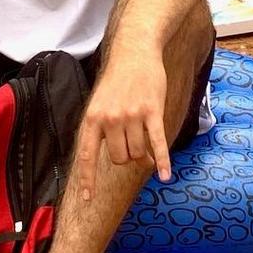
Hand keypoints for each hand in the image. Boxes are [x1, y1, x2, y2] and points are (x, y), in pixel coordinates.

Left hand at [73, 56, 173, 200]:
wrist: (134, 52)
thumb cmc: (117, 81)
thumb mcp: (99, 103)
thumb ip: (103, 130)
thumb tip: (119, 157)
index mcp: (92, 119)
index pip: (87, 156)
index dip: (87, 180)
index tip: (87, 199)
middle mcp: (110, 119)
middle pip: (120, 158)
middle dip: (127, 156)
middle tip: (131, 140)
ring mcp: (131, 116)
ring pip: (138, 153)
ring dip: (142, 152)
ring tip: (142, 134)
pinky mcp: (152, 112)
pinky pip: (156, 144)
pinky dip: (162, 161)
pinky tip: (165, 175)